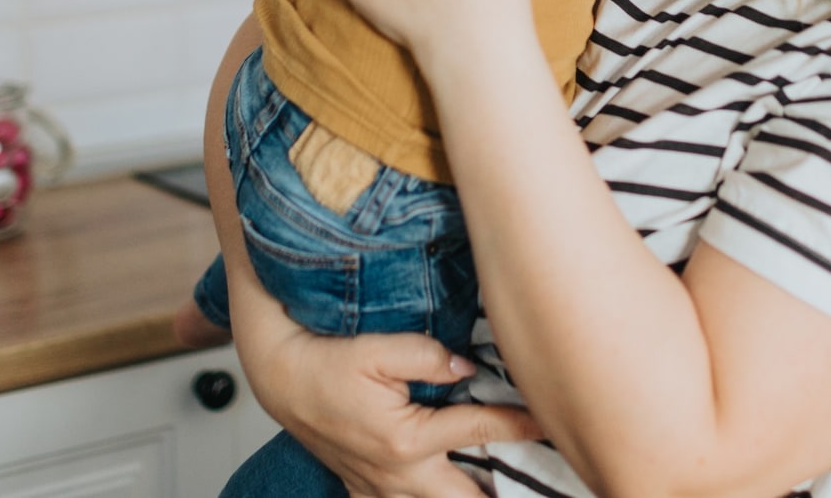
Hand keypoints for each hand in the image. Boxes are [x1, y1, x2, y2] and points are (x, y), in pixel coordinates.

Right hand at [247, 325, 542, 497]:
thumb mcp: (378, 347)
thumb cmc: (328, 362)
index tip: (548, 420)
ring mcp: (380, 487)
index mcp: (407, 440)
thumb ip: (428, 356)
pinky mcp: (365, 488)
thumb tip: (469, 367)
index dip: (518, 424)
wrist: (282, 380)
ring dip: (469, 497)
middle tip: (537, 480)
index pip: (478, 429)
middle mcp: (397, 473)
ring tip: (503, 488)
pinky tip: (451, 489)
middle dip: (501, 492)